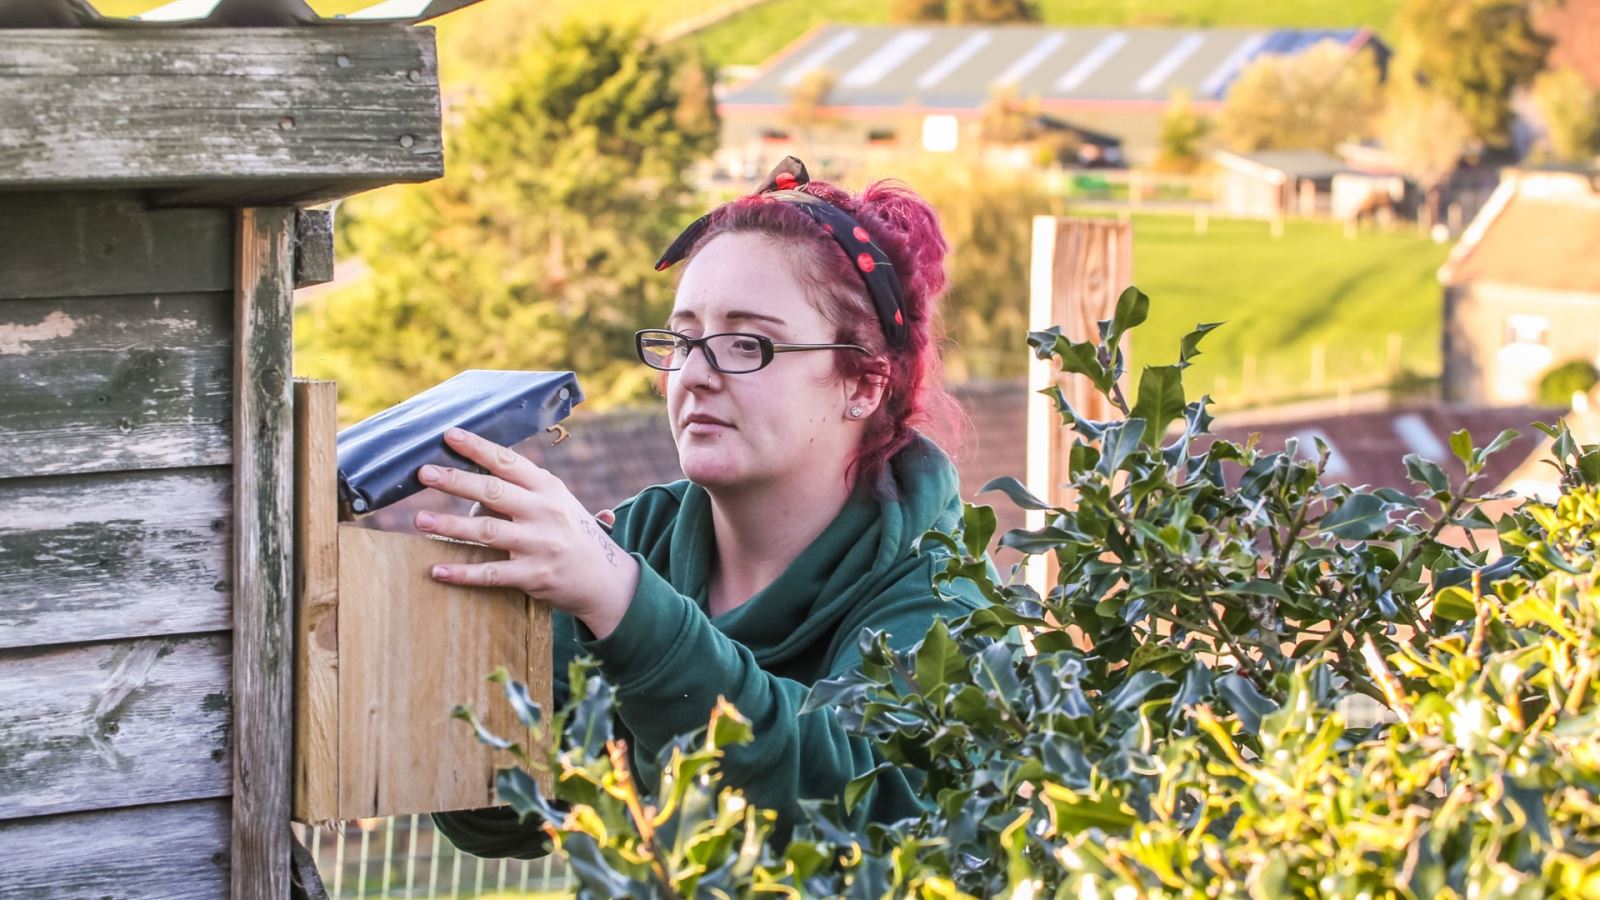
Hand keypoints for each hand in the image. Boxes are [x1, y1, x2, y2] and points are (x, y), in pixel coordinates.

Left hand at [414, 428, 638, 636]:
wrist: (606, 579)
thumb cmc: (573, 534)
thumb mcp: (558, 502)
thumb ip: (525, 488)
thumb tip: (481, 467)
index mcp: (548, 488)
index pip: (508, 462)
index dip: (477, 448)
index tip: (449, 435)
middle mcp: (544, 512)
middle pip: (493, 491)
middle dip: (456, 480)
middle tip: (424, 473)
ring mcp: (539, 544)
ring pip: (487, 531)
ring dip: (450, 524)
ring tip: (420, 519)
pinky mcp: (533, 575)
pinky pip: (491, 573)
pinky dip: (462, 573)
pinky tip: (437, 570)